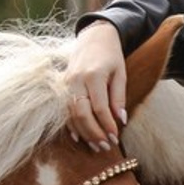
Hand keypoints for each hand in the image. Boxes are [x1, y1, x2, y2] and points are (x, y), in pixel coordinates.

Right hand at [65, 20, 126, 150]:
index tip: (115, 138)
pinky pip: (65, 110)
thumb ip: (119, 97)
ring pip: (71, 114)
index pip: (99, 107)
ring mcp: (66, 83)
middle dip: (93, 133)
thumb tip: (121, 120)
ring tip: (96, 146)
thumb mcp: (120, 73)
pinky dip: (71, 125)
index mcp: (93, 76)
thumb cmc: (111, 56)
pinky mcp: (62, 86)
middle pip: (81, 113)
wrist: (93, 37)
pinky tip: (80, 138)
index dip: (107, 125)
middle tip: (105, 147)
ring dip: (83, 133)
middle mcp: (76, 80)